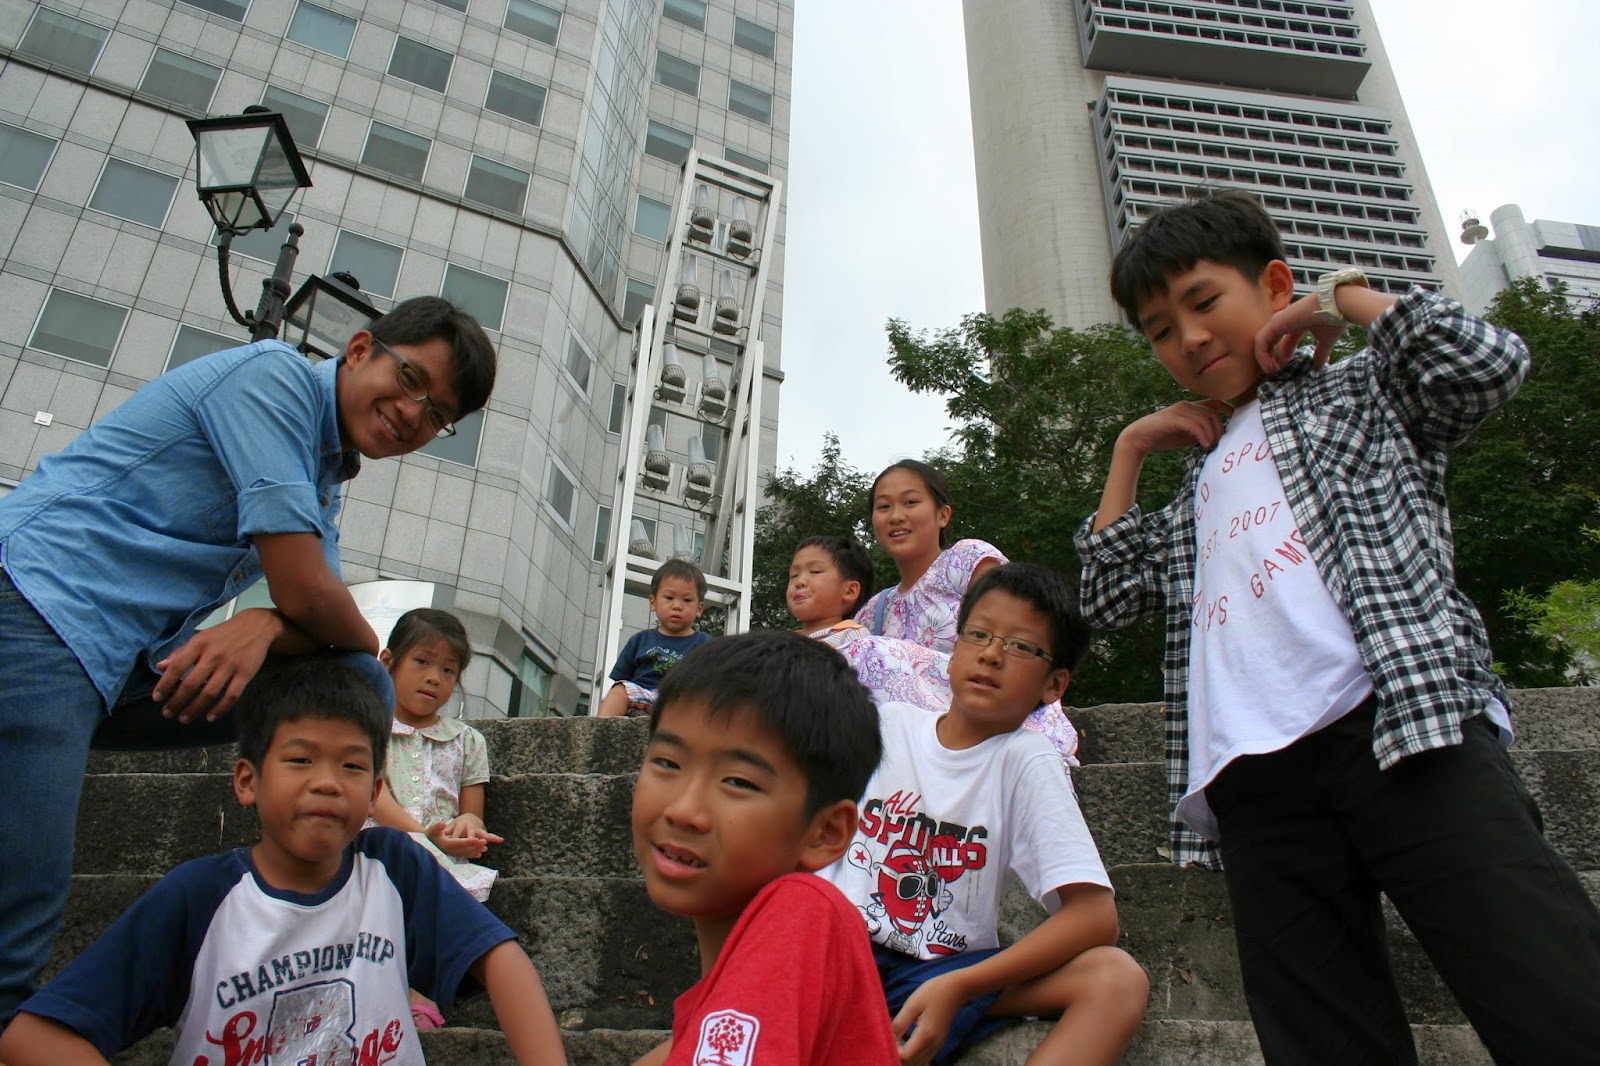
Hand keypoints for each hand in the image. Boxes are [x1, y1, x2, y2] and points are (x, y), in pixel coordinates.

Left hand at [152, 608, 280, 722]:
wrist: (256, 626)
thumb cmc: (224, 634)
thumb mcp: (201, 638)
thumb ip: (181, 652)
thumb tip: (160, 666)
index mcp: (199, 644)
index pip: (177, 667)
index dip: (165, 684)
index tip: (157, 698)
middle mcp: (213, 655)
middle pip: (191, 684)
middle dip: (177, 702)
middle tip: (167, 713)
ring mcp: (230, 665)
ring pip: (209, 693)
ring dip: (194, 709)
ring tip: (184, 718)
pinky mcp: (246, 673)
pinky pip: (231, 696)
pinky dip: (220, 709)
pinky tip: (210, 717)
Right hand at [426, 821, 493, 858]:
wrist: (428, 841)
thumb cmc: (431, 833)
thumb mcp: (432, 829)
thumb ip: (437, 827)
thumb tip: (442, 823)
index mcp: (445, 844)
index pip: (458, 843)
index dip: (468, 841)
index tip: (477, 839)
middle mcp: (449, 851)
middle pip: (464, 849)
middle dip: (475, 846)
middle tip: (485, 842)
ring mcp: (452, 854)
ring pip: (466, 853)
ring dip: (476, 851)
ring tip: (486, 848)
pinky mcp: (454, 855)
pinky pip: (464, 856)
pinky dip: (472, 855)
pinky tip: (480, 854)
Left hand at [443, 813, 502, 845]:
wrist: (469, 818)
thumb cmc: (456, 825)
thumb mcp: (450, 825)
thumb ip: (442, 829)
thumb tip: (439, 828)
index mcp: (460, 825)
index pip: (457, 832)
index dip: (455, 836)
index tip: (453, 840)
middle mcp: (470, 827)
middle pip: (471, 832)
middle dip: (472, 837)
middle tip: (473, 841)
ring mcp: (478, 830)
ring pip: (482, 834)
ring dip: (486, 838)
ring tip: (489, 840)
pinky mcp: (483, 833)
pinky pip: (488, 836)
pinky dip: (494, 838)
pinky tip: (500, 840)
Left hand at [892, 972, 966, 1065]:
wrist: (956, 989)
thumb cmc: (933, 992)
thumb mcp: (912, 1004)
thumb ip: (900, 1022)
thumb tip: (887, 1037)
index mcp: (926, 1035)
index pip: (905, 1056)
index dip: (893, 1051)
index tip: (888, 1037)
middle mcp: (933, 1045)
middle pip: (911, 1064)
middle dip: (897, 1057)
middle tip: (889, 1041)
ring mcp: (937, 1046)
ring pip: (918, 1063)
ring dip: (905, 1058)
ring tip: (896, 1043)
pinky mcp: (938, 1043)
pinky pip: (924, 1058)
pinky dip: (913, 1056)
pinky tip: (906, 1044)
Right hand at [1118, 399, 1232, 458]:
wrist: (1138, 438)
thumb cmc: (1162, 437)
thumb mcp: (1186, 435)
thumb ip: (1200, 433)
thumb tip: (1217, 440)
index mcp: (1190, 407)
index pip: (1214, 402)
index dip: (1228, 410)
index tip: (1235, 422)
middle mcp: (1186, 405)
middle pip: (1213, 414)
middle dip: (1219, 430)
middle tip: (1217, 445)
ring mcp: (1180, 410)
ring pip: (1206, 419)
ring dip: (1212, 435)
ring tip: (1210, 447)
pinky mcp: (1174, 417)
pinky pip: (1195, 424)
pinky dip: (1203, 435)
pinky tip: (1204, 445)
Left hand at [1254, 292, 1344, 373]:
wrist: (1337, 305)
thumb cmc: (1334, 319)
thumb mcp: (1326, 340)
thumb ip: (1321, 353)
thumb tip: (1319, 368)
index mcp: (1297, 323)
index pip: (1284, 340)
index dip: (1283, 355)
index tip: (1284, 367)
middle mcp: (1285, 321)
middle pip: (1270, 341)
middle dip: (1270, 358)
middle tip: (1274, 371)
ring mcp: (1279, 321)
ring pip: (1262, 342)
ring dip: (1264, 358)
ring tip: (1271, 371)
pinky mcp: (1275, 323)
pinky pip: (1261, 342)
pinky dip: (1262, 355)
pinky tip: (1269, 367)